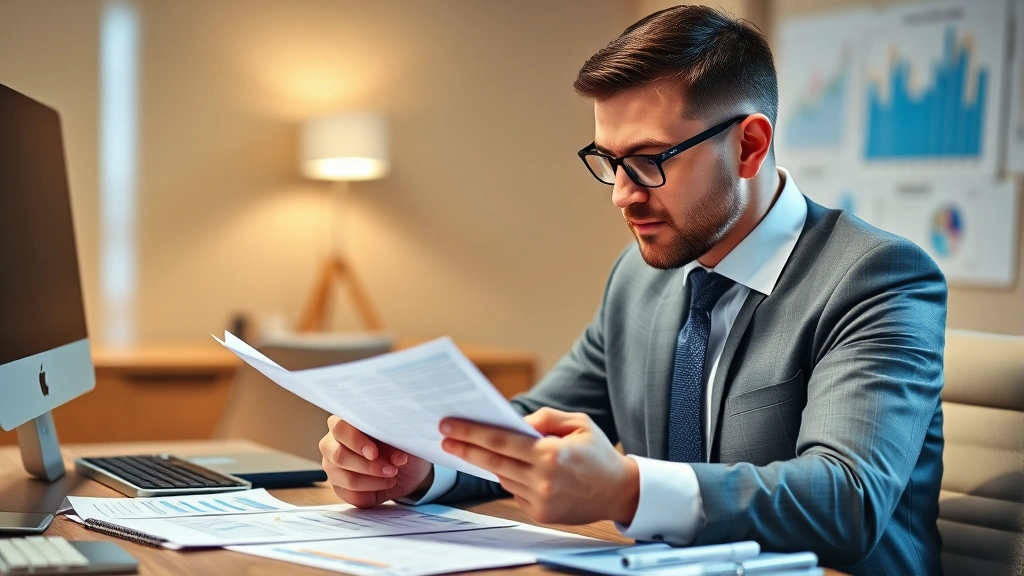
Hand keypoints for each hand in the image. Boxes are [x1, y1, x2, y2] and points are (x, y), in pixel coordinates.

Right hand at [319, 415, 433, 507]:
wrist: (406, 467)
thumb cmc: (400, 444)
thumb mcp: (401, 439)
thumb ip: (394, 442)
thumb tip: (398, 457)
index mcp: (345, 422)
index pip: (340, 428)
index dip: (356, 441)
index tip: (374, 453)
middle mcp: (332, 443)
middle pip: (339, 457)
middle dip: (368, 466)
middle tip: (391, 469)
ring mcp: (333, 466)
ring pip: (347, 479)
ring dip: (374, 481)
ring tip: (392, 477)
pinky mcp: (339, 487)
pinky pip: (351, 496)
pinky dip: (372, 493)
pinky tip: (383, 485)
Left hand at [439, 407, 638, 524]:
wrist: (619, 491)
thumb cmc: (599, 453)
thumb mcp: (578, 423)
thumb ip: (546, 418)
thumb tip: (516, 421)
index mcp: (551, 454)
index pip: (500, 441)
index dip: (471, 433)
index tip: (449, 426)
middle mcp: (543, 479)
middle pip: (493, 461)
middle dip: (465, 448)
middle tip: (445, 436)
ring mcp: (540, 500)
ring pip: (502, 477)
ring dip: (489, 462)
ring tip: (473, 447)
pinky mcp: (540, 513)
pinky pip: (515, 491)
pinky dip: (510, 477)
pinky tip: (511, 467)